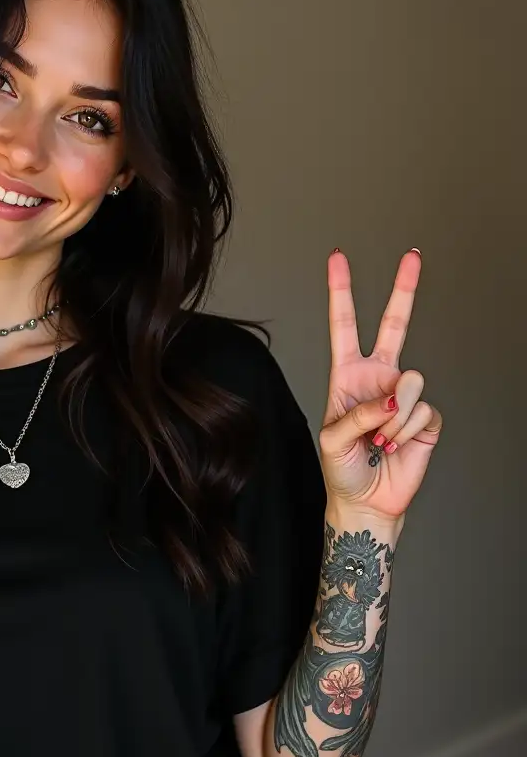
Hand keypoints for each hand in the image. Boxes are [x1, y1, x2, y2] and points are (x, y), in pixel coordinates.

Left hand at [318, 248, 442, 520]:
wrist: (365, 500)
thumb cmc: (341, 468)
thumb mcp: (332, 439)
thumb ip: (358, 413)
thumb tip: (392, 397)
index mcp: (347, 375)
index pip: (344, 326)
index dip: (341, 292)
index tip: (338, 258)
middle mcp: (378, 378)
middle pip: (394, 325)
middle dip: (404, 290)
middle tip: (413, 256)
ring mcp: (403, 395)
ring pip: (409, 383)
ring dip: (391, 417)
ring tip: (378, 440)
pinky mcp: (425, 417)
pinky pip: (421, 411)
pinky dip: (405, 431)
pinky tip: (394, 447)